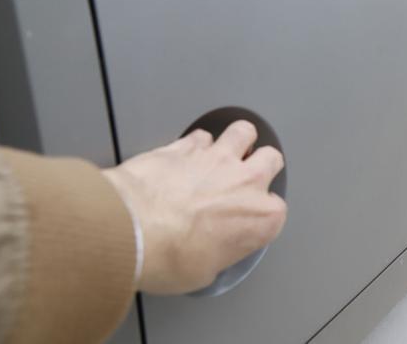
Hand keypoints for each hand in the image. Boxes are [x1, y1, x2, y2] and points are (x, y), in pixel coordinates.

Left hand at [102, 121, 286, 294]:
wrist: (131, 230)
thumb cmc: (167, 255)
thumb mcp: (202, 274)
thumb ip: (217, 255)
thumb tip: (204, 255)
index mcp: (260, 218)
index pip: (276, 210)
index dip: (261, 214)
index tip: (248, 220)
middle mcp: (246, 182)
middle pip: (271, 159)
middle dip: (261, 164)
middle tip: (247, 175)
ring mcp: (217, 159)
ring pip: (243, 132)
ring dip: (238, 140)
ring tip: (227, 151)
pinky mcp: (187, 146)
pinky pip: (202, 135)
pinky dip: (197, 143)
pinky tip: (188, 154)